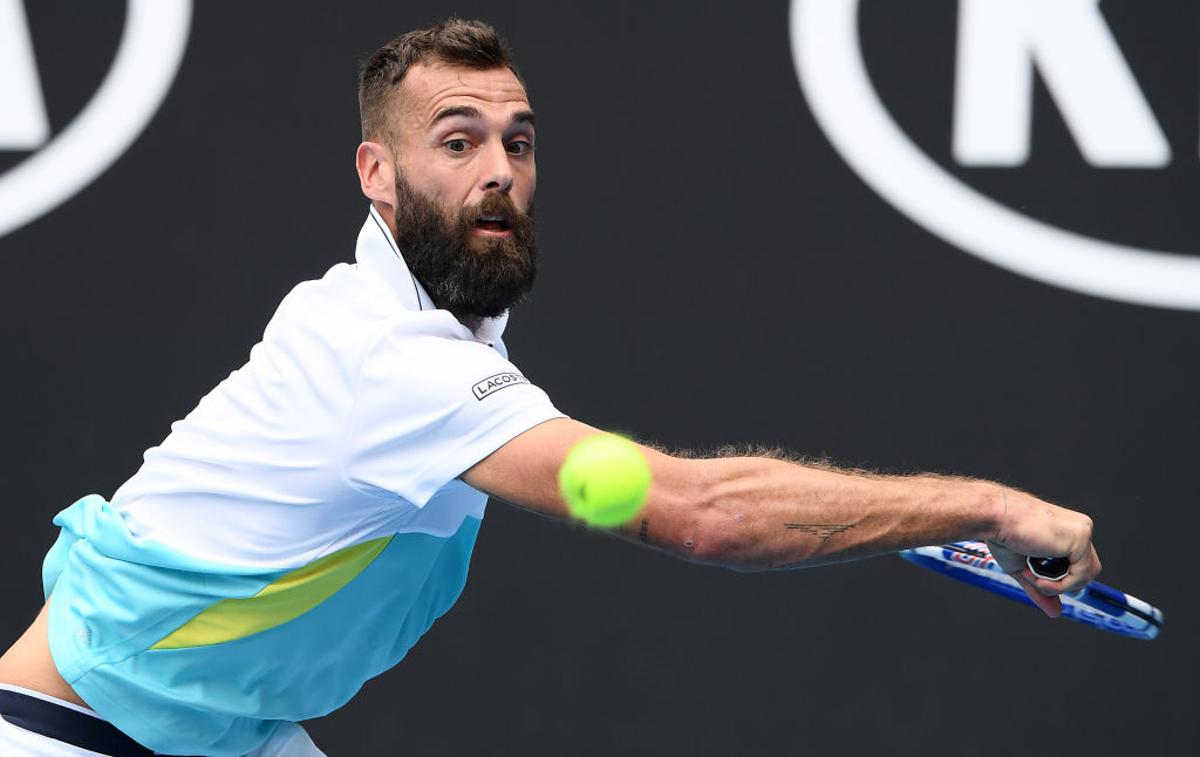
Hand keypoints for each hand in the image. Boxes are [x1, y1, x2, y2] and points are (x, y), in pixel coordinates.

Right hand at [984, 488, 1100, 617]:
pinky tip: (1038, 579)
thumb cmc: (1003, 535)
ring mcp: (1082, 533)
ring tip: (1033, 576)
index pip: (1079, 563)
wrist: (995, 517)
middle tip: (1035, 579)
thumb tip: (1055, 613)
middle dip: (1063, 583)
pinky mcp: (1081, 539)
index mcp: (1068, 530)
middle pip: (1088, 571)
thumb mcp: (1024, 569)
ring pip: (1086, 576)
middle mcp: (1080, 528)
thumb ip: (1041, 589)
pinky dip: (1060, 585)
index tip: (1034, 578)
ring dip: (1058, 585)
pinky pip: (1080, 576)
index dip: (1061, 578)